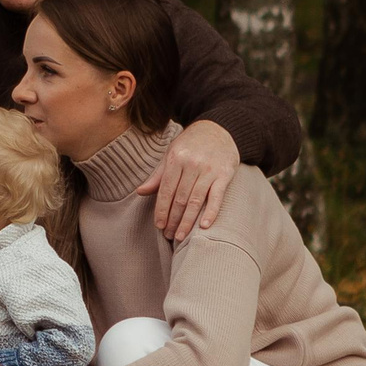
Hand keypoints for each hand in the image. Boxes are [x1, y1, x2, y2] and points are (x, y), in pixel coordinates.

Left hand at [137, 119, 241, 239]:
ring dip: (187, 221)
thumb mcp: (171, 154)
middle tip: (169, 235)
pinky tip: (204, 226)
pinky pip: (217, 197)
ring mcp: (209, 170)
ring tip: (181, 236)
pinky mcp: (225, 174)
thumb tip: (140, 192)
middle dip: (173, 219)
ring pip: (196, 200)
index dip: (161, 210)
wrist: (219, 129)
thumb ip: (158, 175)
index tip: (159, 225)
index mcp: (176, 158)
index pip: (166, 190)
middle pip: (180, 198)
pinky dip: (211, 212)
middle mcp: (192, 164)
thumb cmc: (191, 144)